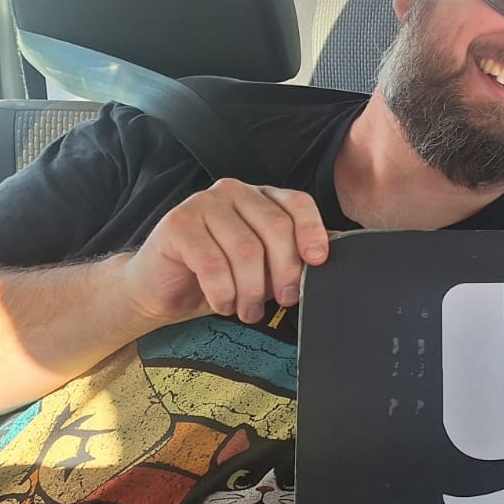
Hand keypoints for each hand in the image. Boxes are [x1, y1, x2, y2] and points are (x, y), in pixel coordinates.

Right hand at [120, 179, 327, 325]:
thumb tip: (341, 251)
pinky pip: (213, 263)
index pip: (298, 204)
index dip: (312, 232)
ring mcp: (203, 203)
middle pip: (276, 229)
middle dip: (284, 272)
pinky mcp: (178, 223)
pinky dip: (223, 292)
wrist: (162, 289)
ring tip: (248, 311)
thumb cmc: (220, 277)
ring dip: (251, 290)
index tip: (318, 262)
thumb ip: (297, 254)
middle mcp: (234, 192)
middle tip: (284, 300)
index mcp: (262, 197)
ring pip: (246, 250)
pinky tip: (223, 304)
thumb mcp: (266, 267)